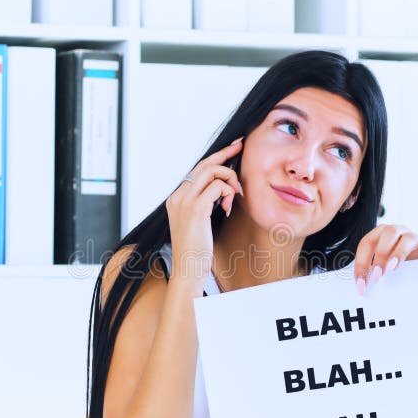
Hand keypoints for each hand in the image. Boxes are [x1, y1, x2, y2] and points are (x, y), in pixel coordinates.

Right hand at [165, 138, 243, 282]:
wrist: (187, 270)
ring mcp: (185, 201)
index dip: (216, 157)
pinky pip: (218, 187)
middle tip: (242, 148)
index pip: (197, 170)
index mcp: (176, 199)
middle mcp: (177, 196)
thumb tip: (220, 189)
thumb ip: (203, 205)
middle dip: (226, 154)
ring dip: (230, 179)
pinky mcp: (196, 209)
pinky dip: (229, 193)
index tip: (232, 148)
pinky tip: (228, 208)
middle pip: (204, 164)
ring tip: (234, 196)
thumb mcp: (196, 223)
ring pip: (212, 171)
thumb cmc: (195, 251)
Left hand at [353, 224, 417, 294]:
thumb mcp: (382, 268)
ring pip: (407, 238)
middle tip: (376, 277)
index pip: (366, 243)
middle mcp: (396, 232)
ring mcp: (415, 237)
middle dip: (379, 256)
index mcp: (380, 235)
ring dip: (398, 253)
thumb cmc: (397, 266)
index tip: (361, 283)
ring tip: (393, 268)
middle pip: (386, 234)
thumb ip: (373, 272)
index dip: (361, 263)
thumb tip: (361, 288)